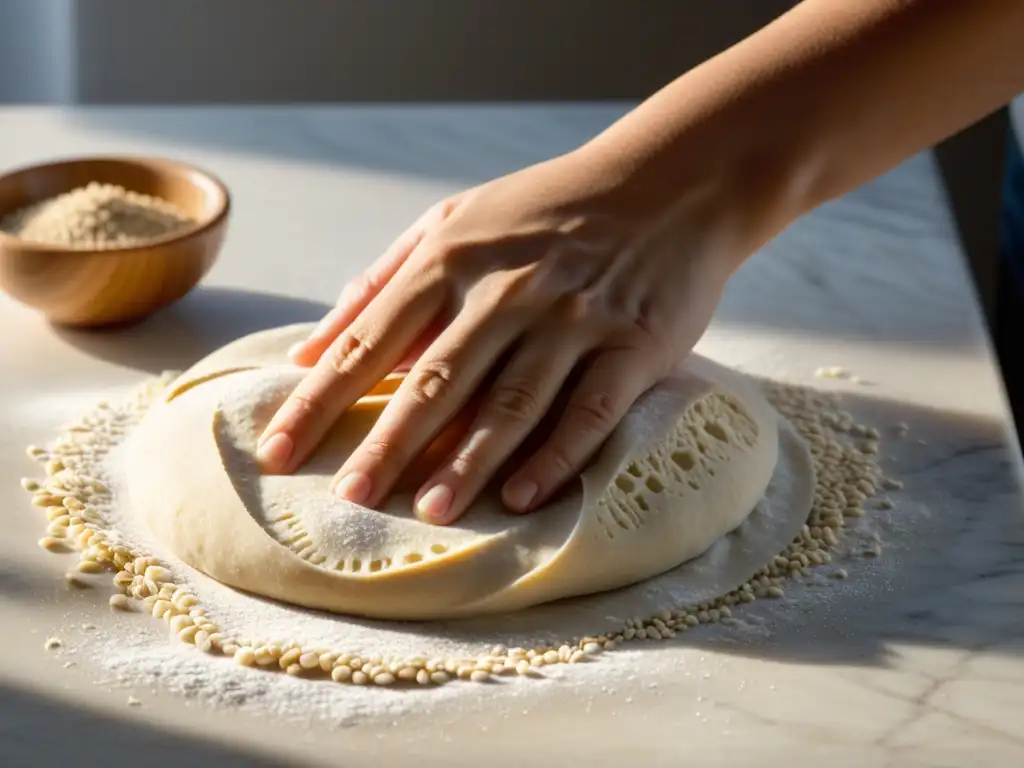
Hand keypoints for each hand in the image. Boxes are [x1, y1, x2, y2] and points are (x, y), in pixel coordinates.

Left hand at [256, 149, 737, 524]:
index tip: (278, 452)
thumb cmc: (546, 211)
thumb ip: (382, 281)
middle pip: (435, 380)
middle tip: (350, 499)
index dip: (320, 399)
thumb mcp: (454, 220)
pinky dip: (554, 456)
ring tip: (429, 513)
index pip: (369, 339)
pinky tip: (521, 498)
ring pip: (510, 402)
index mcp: (452, 257)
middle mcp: (508, 289)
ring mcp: (573, 318)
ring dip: (467, 462)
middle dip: (388, 443)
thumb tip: (310, 349)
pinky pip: (589, 411)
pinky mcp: (632, 345)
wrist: (668, 183)